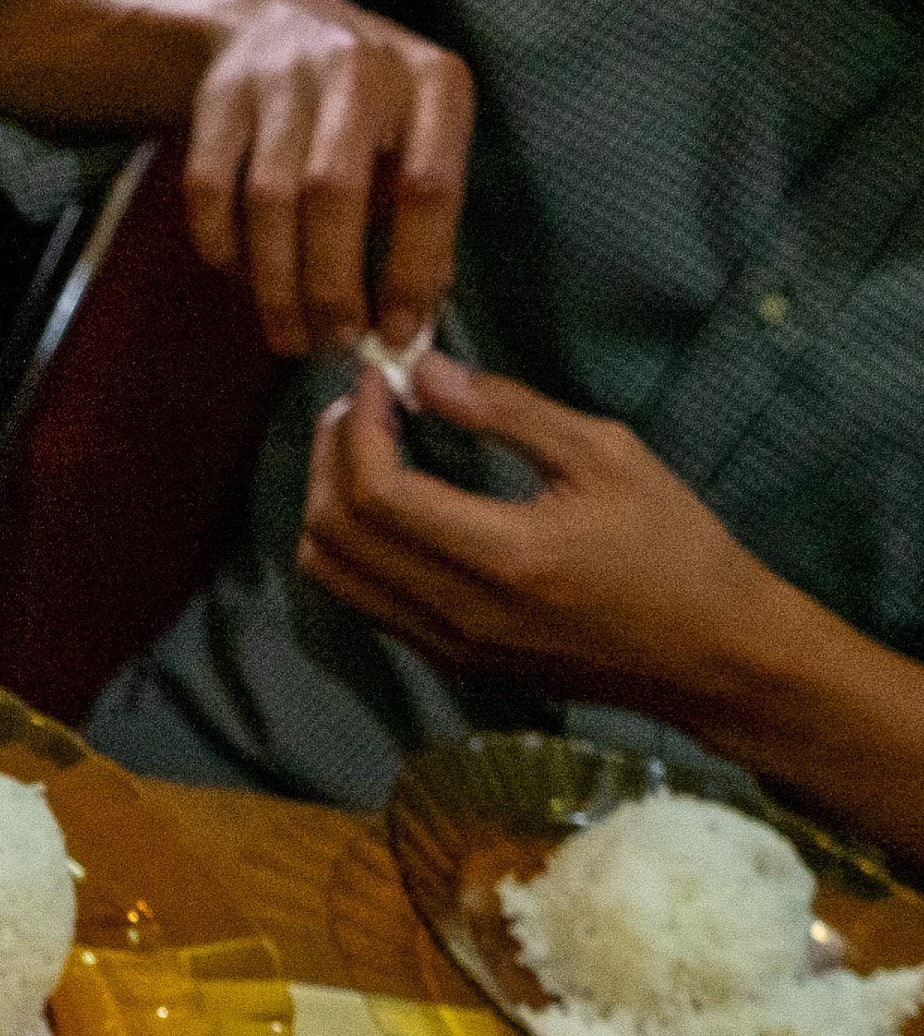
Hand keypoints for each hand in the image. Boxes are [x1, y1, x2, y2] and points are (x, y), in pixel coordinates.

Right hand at [180, 0, 469, 353]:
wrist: (274, 25)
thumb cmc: (364, 106)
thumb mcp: (418, 137)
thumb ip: (424, 219)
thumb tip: (409, 321)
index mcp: (429, 82)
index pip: (429, 187)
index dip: (411, 271)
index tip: (394, 333)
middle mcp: (358, 68)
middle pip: (334, 195)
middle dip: (329, 286)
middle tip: (330, 341)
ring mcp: (280, 78)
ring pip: (268, 201)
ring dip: (275, 284)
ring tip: (290, 332)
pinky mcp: (218, 98)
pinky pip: (210, 193)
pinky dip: (224, 248)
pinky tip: (244, 276)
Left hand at [297, 354, 788, 719]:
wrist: (707, 655)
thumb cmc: (674, 546)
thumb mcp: (608, 456)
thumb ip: (511, 413)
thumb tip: (424, 373)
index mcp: (503, 556)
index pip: (377, 494)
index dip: (358, 429)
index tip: (373, 379)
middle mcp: (457, 612)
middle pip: (334, 537)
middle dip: (329, 461)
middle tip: (355, 409)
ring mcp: (444, 646)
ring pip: (334, 577)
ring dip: (328, 506)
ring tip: (359, 450)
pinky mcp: (447, 662)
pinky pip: (364, 602)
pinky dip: (352, 548)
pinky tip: (383, 505)